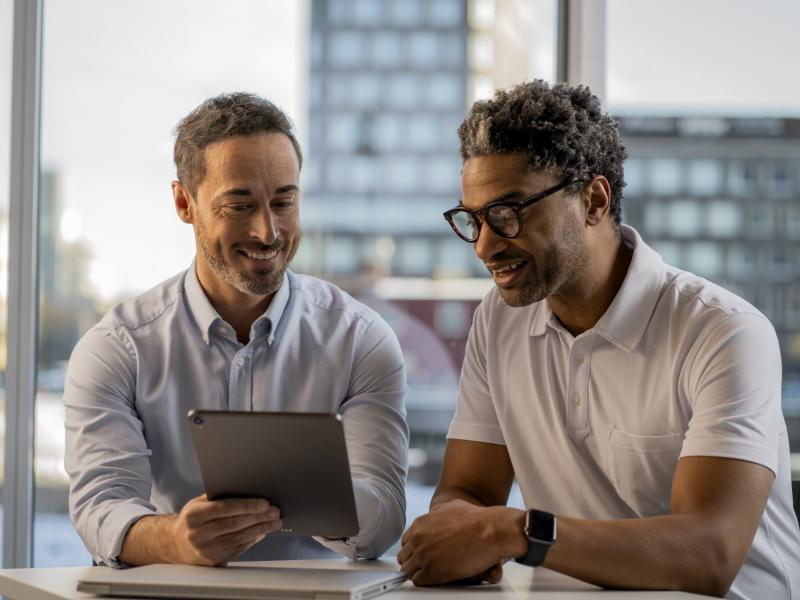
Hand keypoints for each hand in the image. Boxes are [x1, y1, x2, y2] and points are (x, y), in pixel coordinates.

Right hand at [170, 494, 281, 565]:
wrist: (177, 543)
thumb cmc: (194, 518)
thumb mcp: (199, 503)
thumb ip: (219, 496)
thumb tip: (247, 488)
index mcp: (194, 515)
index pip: (223, 508)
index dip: (246, 506)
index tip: (264, 503)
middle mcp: (198, 534)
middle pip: (234, 524)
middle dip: (258, 517)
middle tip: (275, 511)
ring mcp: (206, 549)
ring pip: (239, 538)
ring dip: (261, 529)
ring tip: (275, 522)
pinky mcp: (215, 560)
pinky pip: (238, 549)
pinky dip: (253, 539)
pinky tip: (263, 532)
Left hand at [397, 499, 521, 585]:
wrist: (488, 530)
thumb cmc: (476, 519)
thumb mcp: (451, 506)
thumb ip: (437, 512)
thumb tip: (434, 514)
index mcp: (420, 524)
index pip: (405, 542)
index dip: (413, 549)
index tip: (419, 554)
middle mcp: (418, 539)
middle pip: (404, 557)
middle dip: (413, 562)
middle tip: (423, 566)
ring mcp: (423, 555)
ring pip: (408, 571)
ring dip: (418, 573)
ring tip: (429, 574)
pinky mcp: (431, 570)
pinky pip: (418, 580)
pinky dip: (425, 581)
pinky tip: (434, 579)